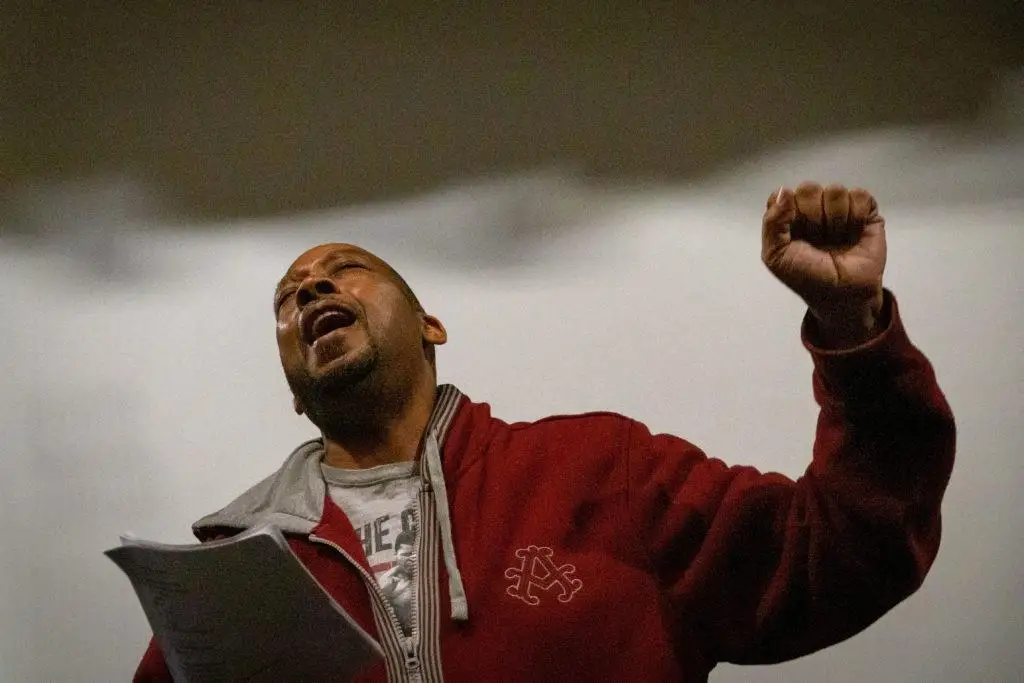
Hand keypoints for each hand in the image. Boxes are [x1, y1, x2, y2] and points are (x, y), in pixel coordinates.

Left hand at [762, 182, 886, 346]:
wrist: (841, 294)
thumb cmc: (807, 277)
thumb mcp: (775, 256)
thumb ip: (772, 223)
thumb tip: (785, 191)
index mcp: (789, 216)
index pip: (784, 194)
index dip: (790, 214)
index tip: (795, 235)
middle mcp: (813, 207)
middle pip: (809, 188)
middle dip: (812, 218)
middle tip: (818, 240)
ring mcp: (839, 207)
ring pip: (835, 191)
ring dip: (835, 221)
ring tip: (836, 240)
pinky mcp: (866, 211)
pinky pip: (859, 195)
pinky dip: (855, 217)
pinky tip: (853, 235)